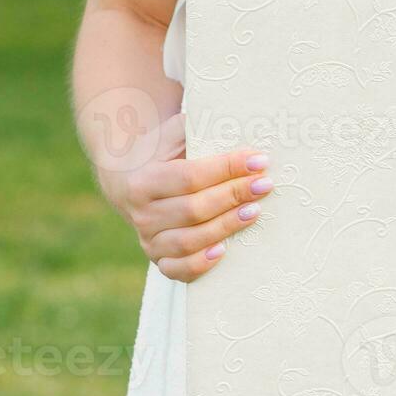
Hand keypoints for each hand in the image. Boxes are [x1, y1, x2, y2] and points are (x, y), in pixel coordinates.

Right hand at [98, 113, 272, 281]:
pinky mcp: (158, 259)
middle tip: (265, 184)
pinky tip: (224, 251)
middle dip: (233, 196)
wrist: (130, 179)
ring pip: (189, 241)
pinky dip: (200, 265)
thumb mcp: (172, 135)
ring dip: (226, 227)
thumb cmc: (163, 153)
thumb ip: (197, 130)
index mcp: (143, 180)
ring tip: (255, 212)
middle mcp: (141, 213)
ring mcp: (148, 240)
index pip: (190, 176)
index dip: (226, 169)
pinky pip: (178, 270)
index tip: (258, 160)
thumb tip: (238, 125)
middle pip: (193, 209)